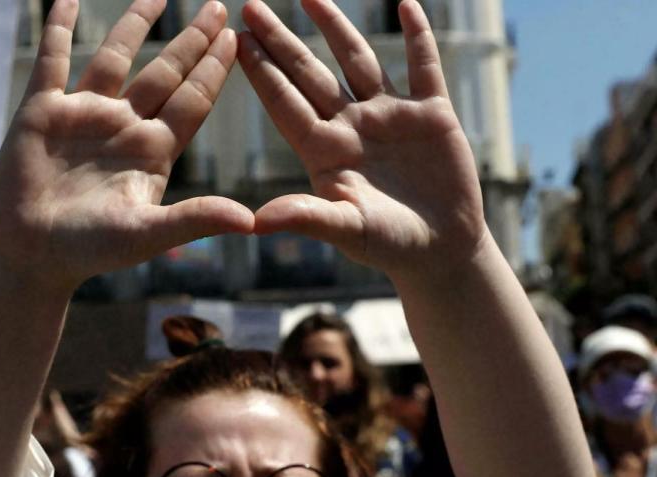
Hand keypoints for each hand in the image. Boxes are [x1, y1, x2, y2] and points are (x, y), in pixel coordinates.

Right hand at [0, 0, 252, 291]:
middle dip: (192, 40)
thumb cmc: (89, 250)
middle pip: (165, 72)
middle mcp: (123, 126)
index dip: (214, 69)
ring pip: (115, 57)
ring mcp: (84, 114)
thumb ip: (195, 220)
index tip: (236, 38)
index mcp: (153, 151)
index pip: (192, 100)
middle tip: (218, 7)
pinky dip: (58, 27)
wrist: (29, 254)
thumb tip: (252, 222)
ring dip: (134, 24)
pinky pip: (52, 58)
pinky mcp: (42, 110)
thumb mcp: (147, 234)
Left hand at [239, 0, 486, 278]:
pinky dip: (418, 35)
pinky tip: (405, 3)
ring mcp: (390, 116)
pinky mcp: (432, 115)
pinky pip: (423, 65)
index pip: (286, 102)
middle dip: (281, 40)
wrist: (440, 252)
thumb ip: (306, 218)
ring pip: (358, 59)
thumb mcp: (346, 231)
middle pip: (310, 72)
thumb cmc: (388, 247)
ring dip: (335, 25)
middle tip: (250, 5)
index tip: (236, 41)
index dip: (261, 71)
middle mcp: (351, 126)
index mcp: (325, 151)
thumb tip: (256, 221)